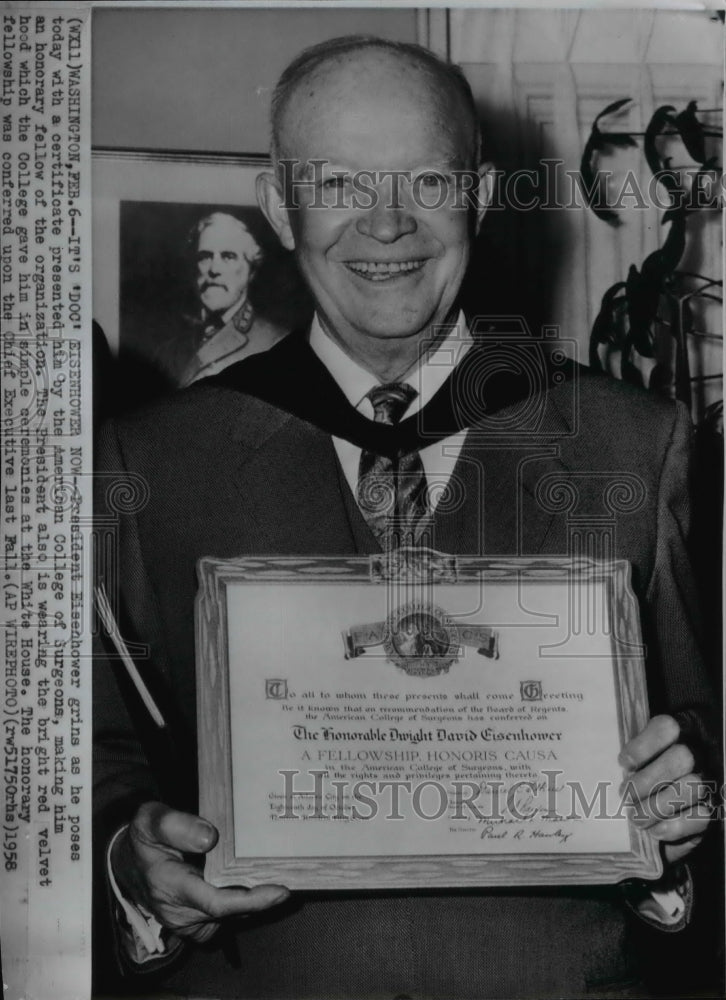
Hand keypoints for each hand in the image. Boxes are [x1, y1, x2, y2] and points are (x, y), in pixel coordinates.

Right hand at [112, 801, 289, 942]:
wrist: (129, 863)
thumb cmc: (144, 839)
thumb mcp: (150, 820)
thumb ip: (177, 825)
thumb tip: (210, 837)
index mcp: (170, 887)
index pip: (216, 902)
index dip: (251, 899)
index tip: (281, 890)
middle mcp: (180, 913)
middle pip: (232, 912)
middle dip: (262, 896)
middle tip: (293, 874)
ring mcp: (188, 923)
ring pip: (233, 917)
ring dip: (256, 900)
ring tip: (280, 874)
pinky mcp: (196, 924)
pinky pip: (228, 919)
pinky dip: (246, 903)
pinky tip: (259, 882)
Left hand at [619, 715, 712, 863]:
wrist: (665, 815)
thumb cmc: (644, 780)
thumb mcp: (637, 763)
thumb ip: (630, 760)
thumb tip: (614, 769)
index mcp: (678, 732)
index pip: (667, 727)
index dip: (643, 746)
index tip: (623, 764)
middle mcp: (698, 753)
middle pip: (681, 757)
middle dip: (648, 780)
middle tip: (625, 796)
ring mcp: (710, 781)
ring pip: (692, 786)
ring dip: (657, 806)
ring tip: (635, 818)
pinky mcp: (714, 810)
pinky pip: (699, 817)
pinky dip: (673, 827)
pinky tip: (654, 831)